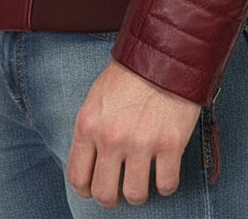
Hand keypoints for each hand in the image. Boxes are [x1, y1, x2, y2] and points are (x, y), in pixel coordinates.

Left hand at [67, 59, 201, 207]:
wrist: (165, 52)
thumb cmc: (131, 72)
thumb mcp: (97, 96)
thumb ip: (92, 129)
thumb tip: (91, 160)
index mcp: (89, 125)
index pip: (77, 177)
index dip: (86, 190)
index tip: (96, 188)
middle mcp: (111, 138)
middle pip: (104, 193)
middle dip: (112, 197)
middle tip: (120, 189)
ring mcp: (141, 143)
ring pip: (135, 195)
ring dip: (140, 192)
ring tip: (144, 179)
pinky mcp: (170, 145)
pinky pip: (166, 185)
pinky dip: (166, 183)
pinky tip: (165, 170)